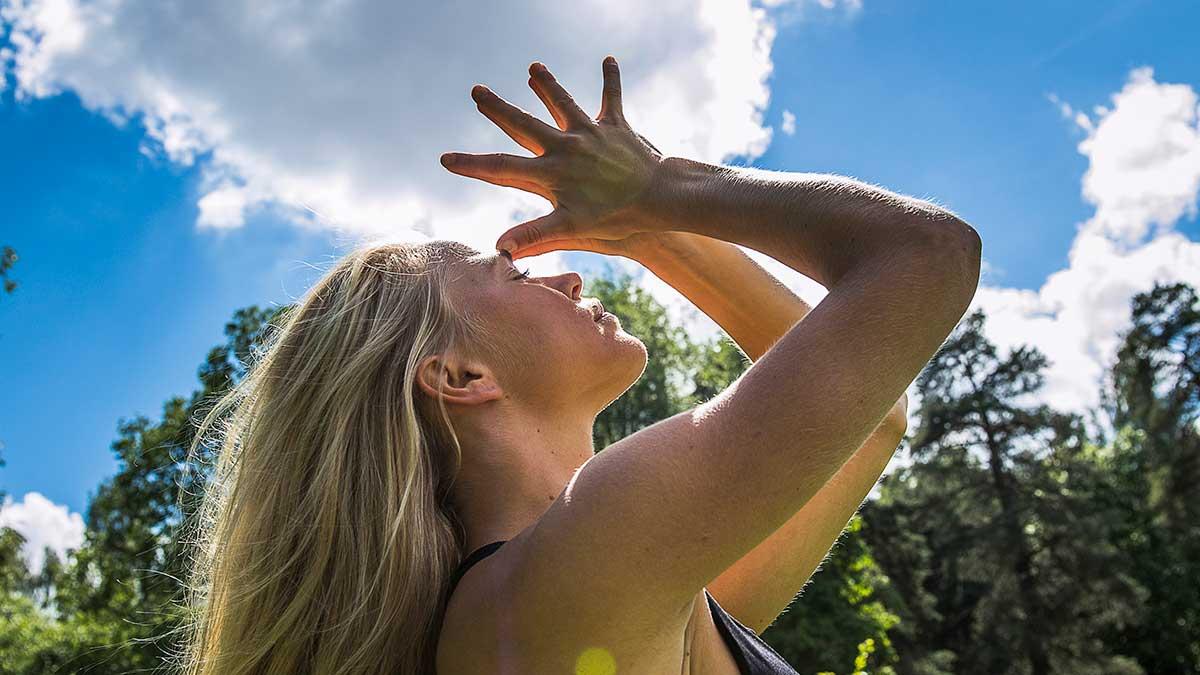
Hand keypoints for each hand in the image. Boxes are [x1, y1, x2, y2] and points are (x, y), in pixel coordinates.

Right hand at [439, 56, 668, 257]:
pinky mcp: (615, 126)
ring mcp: (591, 132)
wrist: (657, 197)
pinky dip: (610, 79)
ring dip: (547, 84)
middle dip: (498, 109)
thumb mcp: (571, 228)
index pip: (502, 169)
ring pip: (563, 102)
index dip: (472, 165)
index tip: (446, 159)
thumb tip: (501, 248)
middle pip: (525, 124)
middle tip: (476, 92)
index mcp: (552, 171)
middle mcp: (567, 146)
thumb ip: (534, 234)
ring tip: (533, 68)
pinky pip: (611, 98)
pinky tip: (608, 58)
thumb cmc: (614, 217)